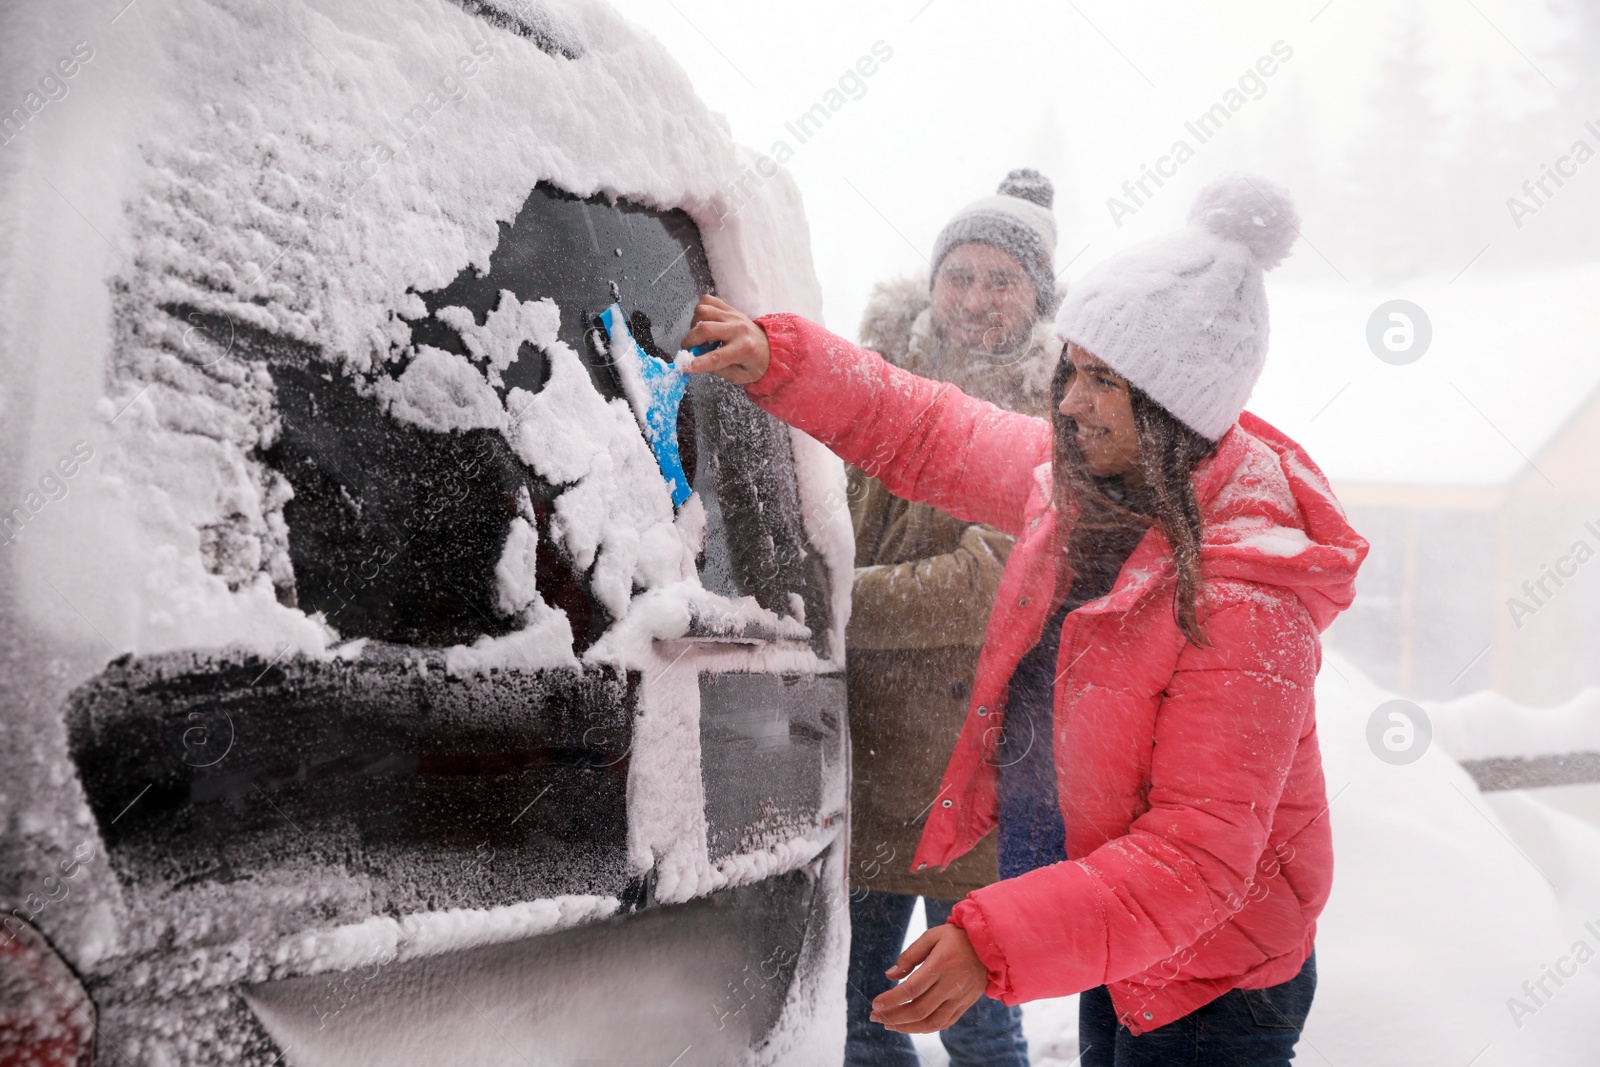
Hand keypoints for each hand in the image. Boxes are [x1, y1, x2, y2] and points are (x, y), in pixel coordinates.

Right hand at [680, 295, 771, 383]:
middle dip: (689, 341)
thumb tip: (696, 364)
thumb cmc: (754, 363)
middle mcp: (738, 329)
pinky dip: (699, 312)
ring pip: (703, 312)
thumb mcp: (740, 376)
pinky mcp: (729, 308)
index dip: (698, 363)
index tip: (685, 367)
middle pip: (705, 329)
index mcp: (744, 349)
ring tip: (699, 337)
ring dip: (693, 326)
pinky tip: (703, 323)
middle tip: (689, 350)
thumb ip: (718, 371)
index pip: (716, 357)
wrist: (769, 346)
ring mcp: (733, 315)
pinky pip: (707, 301)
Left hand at [869, 922, 989, 1033]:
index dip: (891, 999)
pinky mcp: (965, 1005)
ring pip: (931, 1022)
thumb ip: (910, 955)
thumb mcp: (932, 936)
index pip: (911, 989)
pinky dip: (926, 1028)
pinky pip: (944, 1023)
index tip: (875, 1004)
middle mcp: (950, 985)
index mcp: (940, 966)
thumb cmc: (958, 937)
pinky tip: (912, 1026)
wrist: (991, 945)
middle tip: (875, 1017)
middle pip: (919, 1009)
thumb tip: (889, 975)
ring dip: (908, 1027)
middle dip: (894, 1016)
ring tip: (890, 1025)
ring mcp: (959, 998)